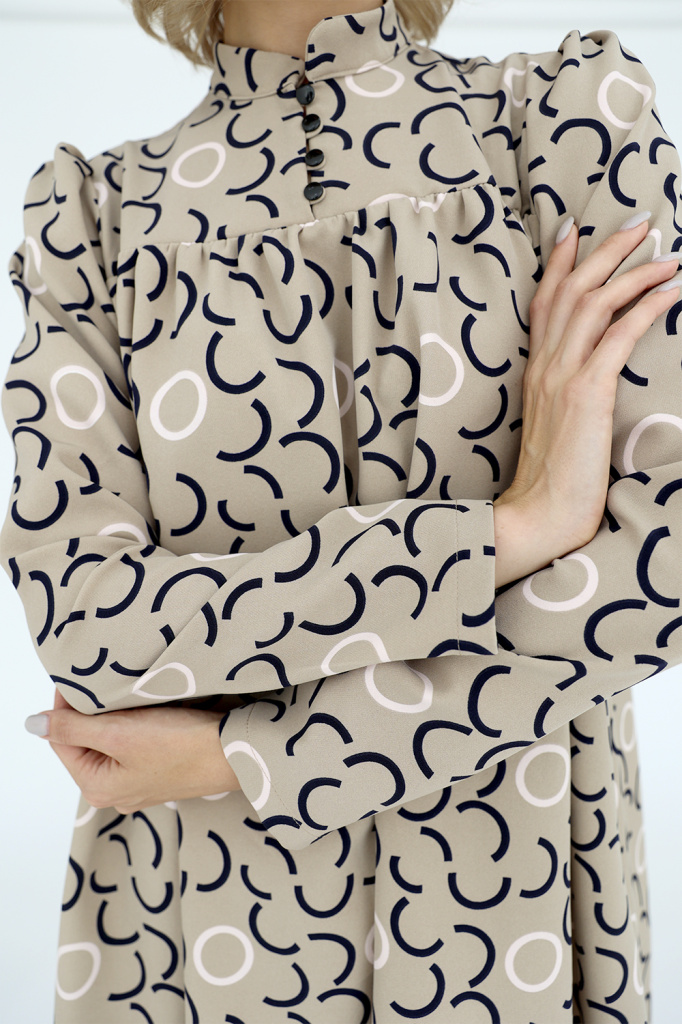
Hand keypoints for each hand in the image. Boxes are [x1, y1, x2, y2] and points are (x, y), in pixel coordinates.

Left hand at [29, 690, 240, 813]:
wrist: (236, 752)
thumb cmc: (183, 746)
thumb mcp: (120, 732)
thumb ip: (73, 727)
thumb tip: (33, 724)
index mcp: (98, 788)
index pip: (62, 739)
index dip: (66, 705)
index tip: (80, 676)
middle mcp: (115, 791)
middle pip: (86, 741)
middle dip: (92, 711)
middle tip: (106, 682)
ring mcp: (138, 782)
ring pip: (110, 740)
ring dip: (115, 715)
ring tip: (129, 694)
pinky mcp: (160, 770)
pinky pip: (133, 743)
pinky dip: (136, 723)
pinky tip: (148, 709)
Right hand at [493, 214, 679, 587]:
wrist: (539, 514)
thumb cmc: (550, 481)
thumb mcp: (553, 427)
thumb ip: (563, 395)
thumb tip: (590, 380)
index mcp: (534, 371)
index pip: (544, 303)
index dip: (559, 262)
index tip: (574, 228)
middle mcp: (544, 365)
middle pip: (572, 290)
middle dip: (606, 250)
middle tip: (640, 222)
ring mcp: (562, 376)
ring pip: (595, 302)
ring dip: (634, 271)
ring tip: (667, 253)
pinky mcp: (586, 393)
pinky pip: (619, 335)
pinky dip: (647, 307)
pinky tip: (672, 290)